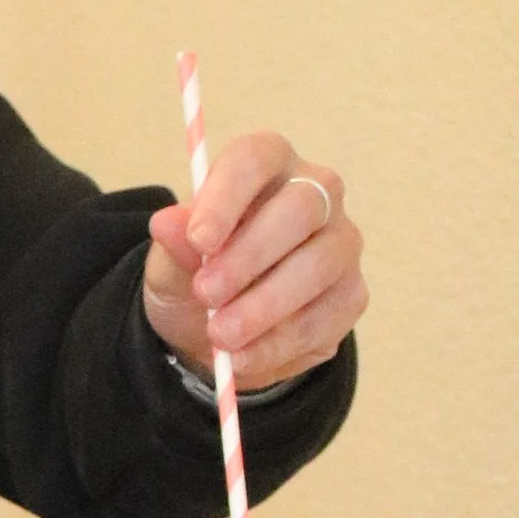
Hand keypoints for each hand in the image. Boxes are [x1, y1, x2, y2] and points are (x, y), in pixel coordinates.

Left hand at [142, 131, 366, 392]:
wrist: (214, 330)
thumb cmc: (195, 276)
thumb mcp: (170, 264)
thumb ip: (173, 246)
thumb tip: (168, 223)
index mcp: (267, 164)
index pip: (256, 159)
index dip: (227, 197)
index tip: (198, 240)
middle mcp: (316, 194)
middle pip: (301, 207)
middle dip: (250, 255)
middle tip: (206, 294)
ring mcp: (340, 243)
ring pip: (318, 265)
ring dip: (265, 306)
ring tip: (220, 335)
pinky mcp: (350, 294)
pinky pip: (325, 317)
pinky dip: (278, 343)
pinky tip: (242, 358)